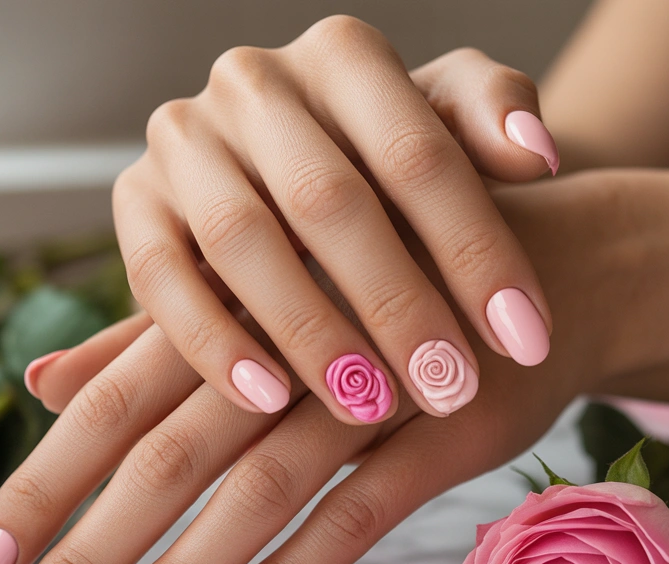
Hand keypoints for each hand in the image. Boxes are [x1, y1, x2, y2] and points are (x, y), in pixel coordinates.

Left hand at [0, 172, 617, 563]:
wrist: (538, 266)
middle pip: (163, 460)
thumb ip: (148, 341)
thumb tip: (39, 384)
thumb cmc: (373, 280)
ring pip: (253, 495)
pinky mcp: (444, 432)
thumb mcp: (258, 293)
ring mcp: (369, 387)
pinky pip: (359, 512)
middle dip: (86, 555)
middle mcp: (284, 343)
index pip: (109, 406)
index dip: (41, 484)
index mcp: (225, 305)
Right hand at [111, 15, 558, 427]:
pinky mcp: (134, 201)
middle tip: (450, 386)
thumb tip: (534, 155)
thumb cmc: (386, 154)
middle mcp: (252, 83)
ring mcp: (183, 140)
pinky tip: (268, 399)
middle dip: (396, 303)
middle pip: (328, 199)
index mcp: (340, 54)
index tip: (524, 340)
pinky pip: (159, 278)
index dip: (475, 250)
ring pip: (240, 239)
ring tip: (370, 403)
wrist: (296, 162)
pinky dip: (211, 342)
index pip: (418, 153)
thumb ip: (495, 117)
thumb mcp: (448, 117)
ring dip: (308, 331)